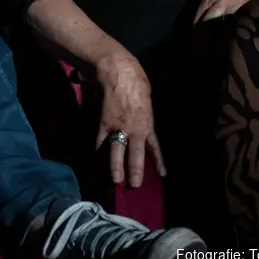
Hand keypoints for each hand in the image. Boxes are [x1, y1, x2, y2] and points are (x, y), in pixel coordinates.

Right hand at [94, 52, 165, 187]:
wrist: (119, 73)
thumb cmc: (136, 82)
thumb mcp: (146, 100)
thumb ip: (145, 113)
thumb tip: (142, 121)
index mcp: (147, 123)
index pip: (154, 147)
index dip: (158, 161)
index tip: (162, 175)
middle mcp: (135, 129)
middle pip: (135, 153)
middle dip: (135, 170)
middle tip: (134, 185)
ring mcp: (118, 127)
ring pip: (117, 151)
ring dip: (115, 166)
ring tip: (115, 181)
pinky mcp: (104, 123)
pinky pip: (101, 141)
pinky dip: (98, 153)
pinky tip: (95, 164)